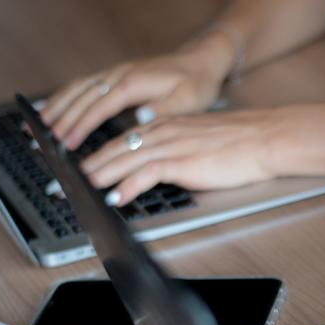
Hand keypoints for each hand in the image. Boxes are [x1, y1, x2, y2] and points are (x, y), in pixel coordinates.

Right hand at [41, 31, 234, 150]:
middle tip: (44, 142)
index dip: (81, 126)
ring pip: (76, 88)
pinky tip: (50, 109)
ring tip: (36, 127)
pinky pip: (81, 85)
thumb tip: (142, 117)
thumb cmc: (196, 84)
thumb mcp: (188, 101)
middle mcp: (119, 75)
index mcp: (134, 83)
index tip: (67, 144)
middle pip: (81, 97)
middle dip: (61, 120)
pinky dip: (62, 97)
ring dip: (55, 107)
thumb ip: (165, 110)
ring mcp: (114, 73)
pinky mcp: (113, 75)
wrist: (200, 61)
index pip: (100, 107)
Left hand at [81, 110, 286, 202]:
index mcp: (164, 127)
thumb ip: (173, 155)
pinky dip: (128, 186)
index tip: (71, 168)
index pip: (118, 140)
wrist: (265, 139)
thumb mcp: (198, 145)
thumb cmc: (239, 146)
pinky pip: (146, 173)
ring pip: (123, 159)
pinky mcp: (182, 160)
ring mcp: (171, 145)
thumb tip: (153, 175)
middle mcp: (162, 132)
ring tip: (77, 192)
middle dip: (82, 168)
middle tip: (58, 183)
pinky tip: (116, 197)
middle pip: (112, 149)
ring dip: (97, 177)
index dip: (92, 155)